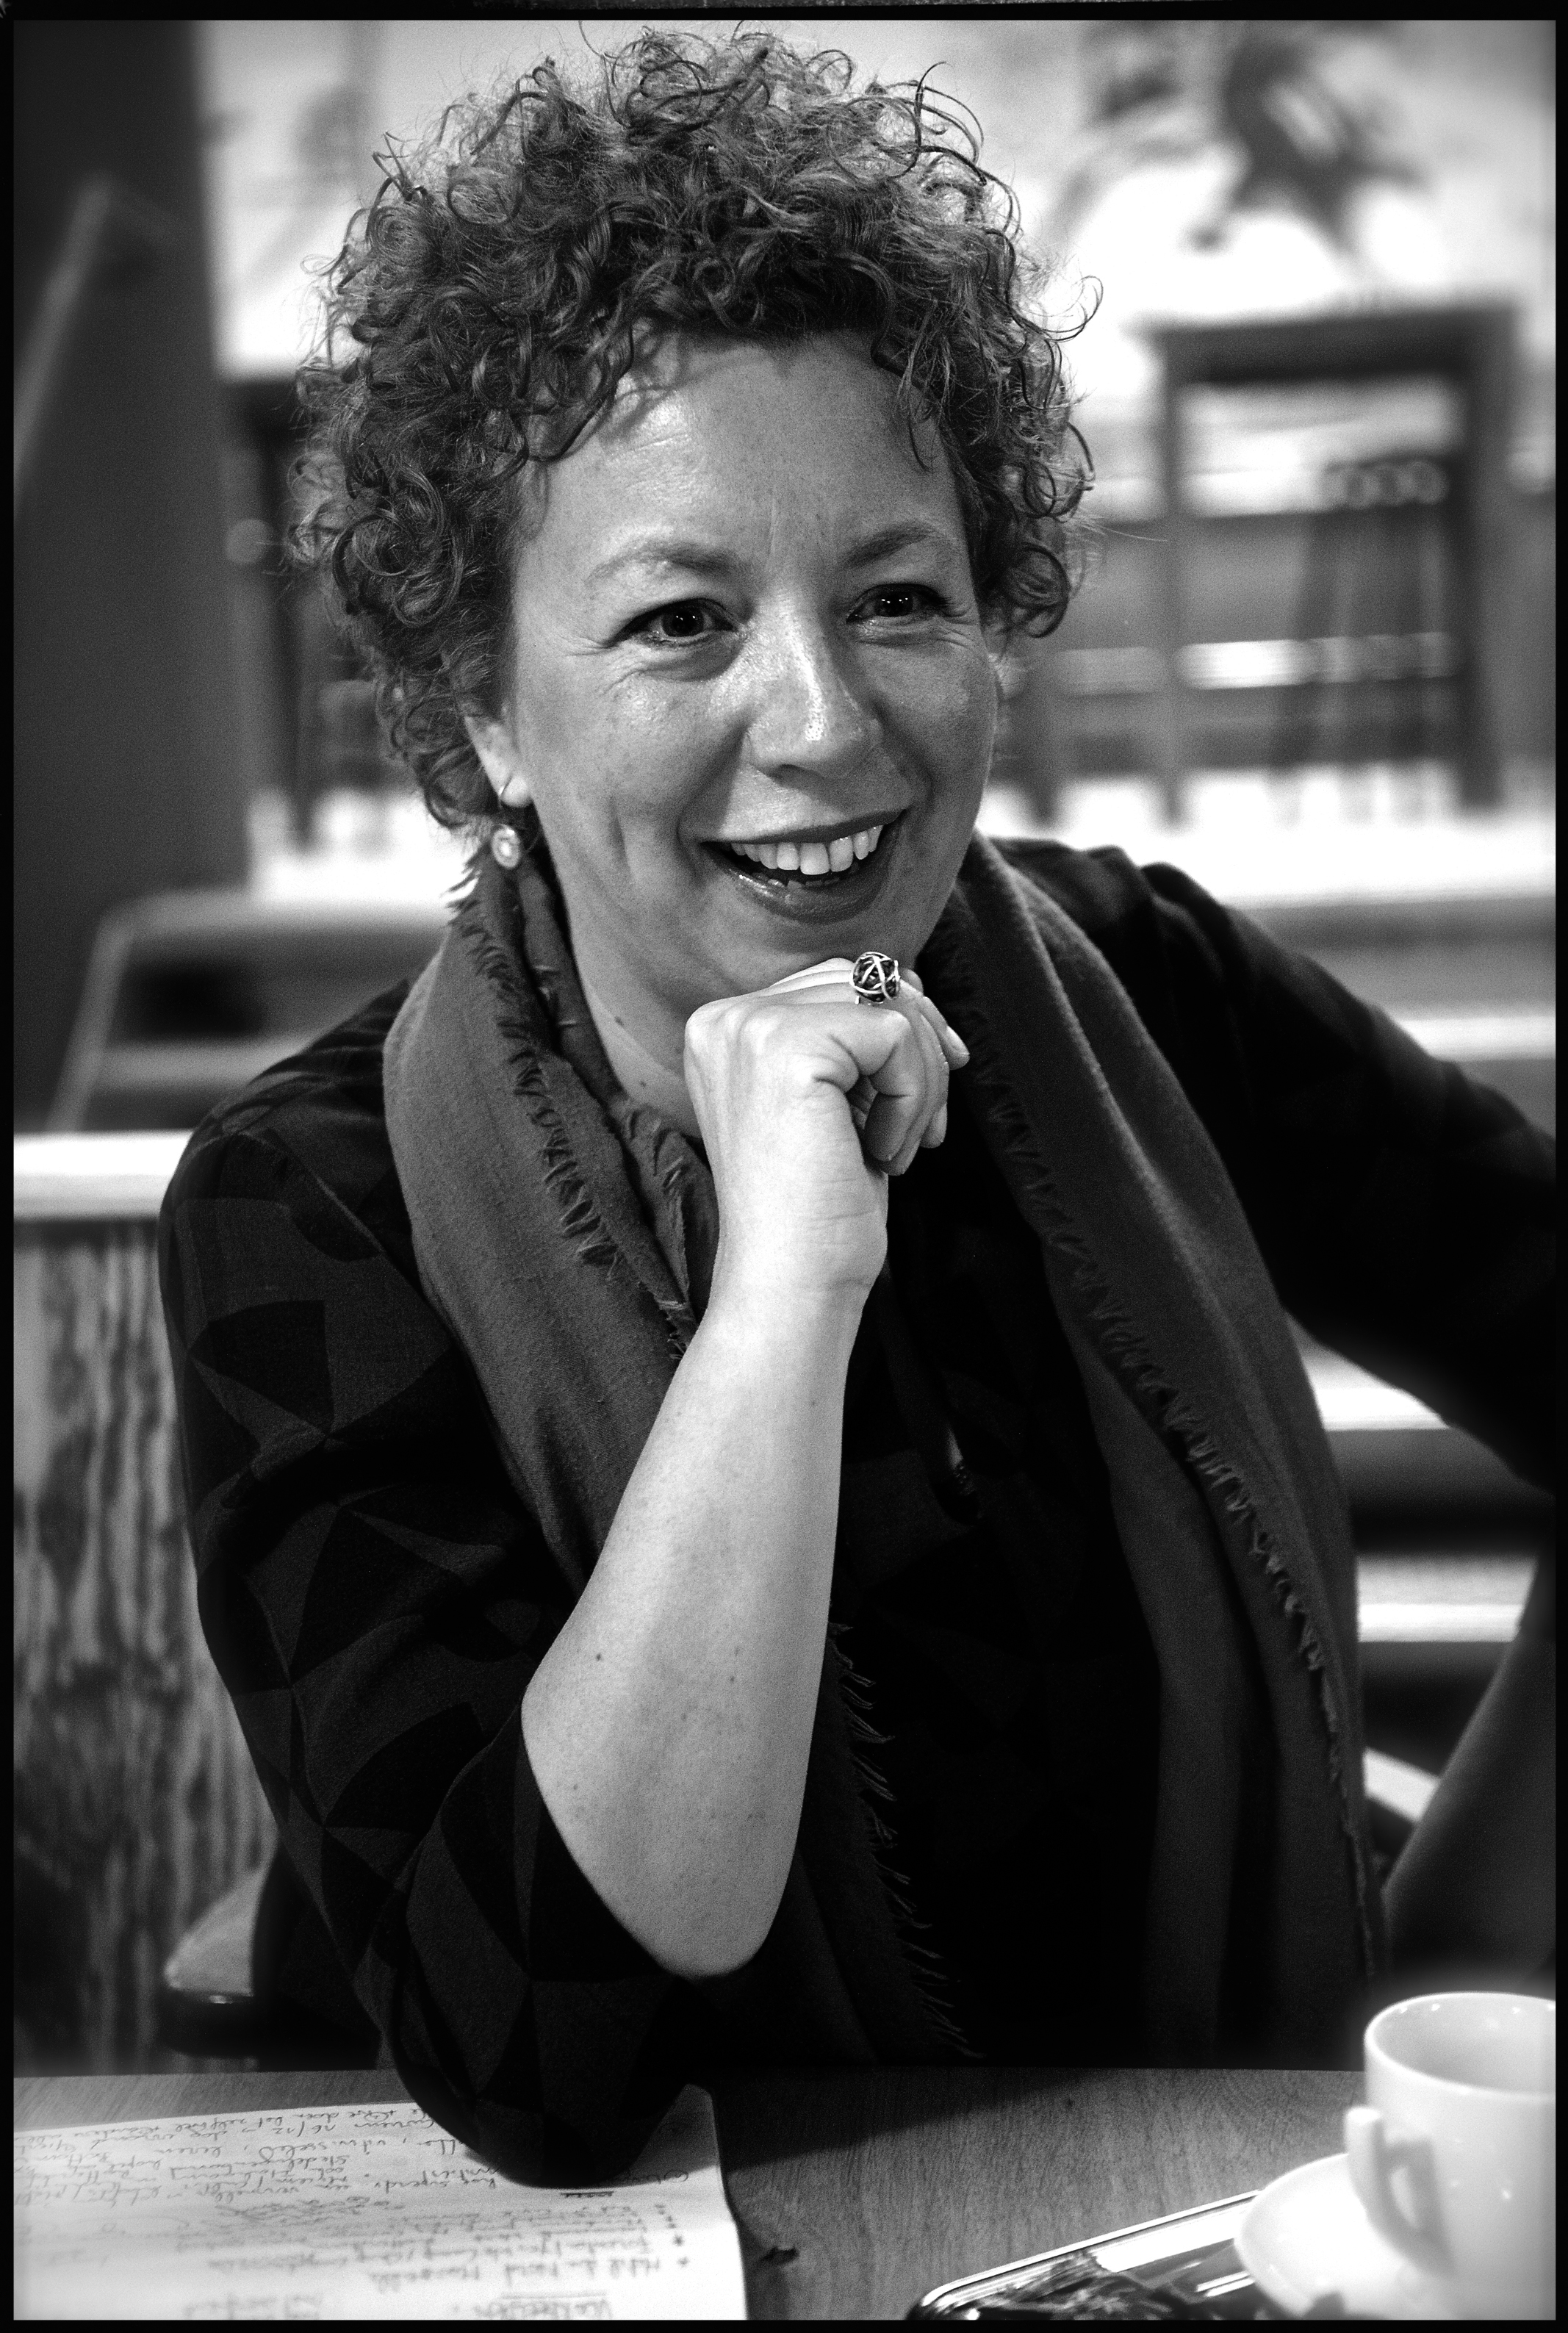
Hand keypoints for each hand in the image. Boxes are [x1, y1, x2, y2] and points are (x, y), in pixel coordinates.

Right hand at [684, 959, 968, 1304]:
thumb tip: (914, 983)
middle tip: (924, 1126)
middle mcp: (725, 1019)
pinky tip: (881, 1154)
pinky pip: (895, 1034)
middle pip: (865, 977)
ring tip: (898, 1148)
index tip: (921, 1099)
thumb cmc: (820, 1210)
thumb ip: (852, 1036)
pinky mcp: (784, 1048)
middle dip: (919, 1047)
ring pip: (888, 1001)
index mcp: (726, 1029)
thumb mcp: (837, 1103)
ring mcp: (749, 1029)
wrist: (791, 1285)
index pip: (838, 981)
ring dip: (921, 1078)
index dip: (898, 1030)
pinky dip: (912, 1098)